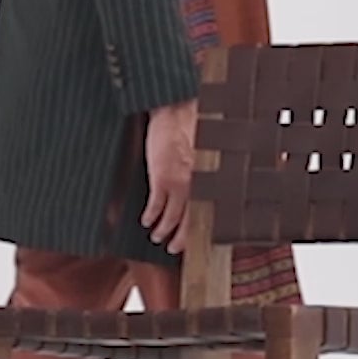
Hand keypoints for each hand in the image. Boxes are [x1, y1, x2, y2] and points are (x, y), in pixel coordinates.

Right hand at [142, 97, 197, 255]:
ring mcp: (179, 182)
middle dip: (181, 238)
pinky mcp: (161, 177)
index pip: (208, 211)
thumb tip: (208, 183)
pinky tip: (146, 220)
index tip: (196, 238)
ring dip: (162, 230)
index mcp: (211, 178)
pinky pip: (155, 205)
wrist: (177, 111)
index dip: (201, 228)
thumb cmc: (195, 126)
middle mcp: (199, 184)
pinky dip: (150, 216)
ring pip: (171, 217)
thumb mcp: (207, 153)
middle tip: (174, 248)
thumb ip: (206, 171)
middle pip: (190, 221)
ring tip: (156, 236)